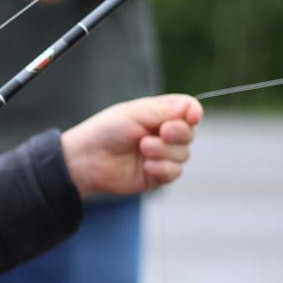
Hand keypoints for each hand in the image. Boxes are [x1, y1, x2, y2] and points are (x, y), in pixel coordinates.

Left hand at [60, 94, 202, 197]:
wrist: (88, 160)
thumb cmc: (107, 130)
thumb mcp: (135, 113)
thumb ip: (164, 110)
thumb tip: (192, 107)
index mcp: (159, 114)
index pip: (188, 110)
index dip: (194, 113)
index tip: (192, 117)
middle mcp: (164, 134)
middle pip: (190, 133)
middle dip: (179, 132)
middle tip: (161, 132)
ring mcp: (162, 155)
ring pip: (184, 154)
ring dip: (165, 151)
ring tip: (142, 148)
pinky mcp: (158, 175)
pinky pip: (175, 172)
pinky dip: (162, 168)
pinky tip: (145, 166)